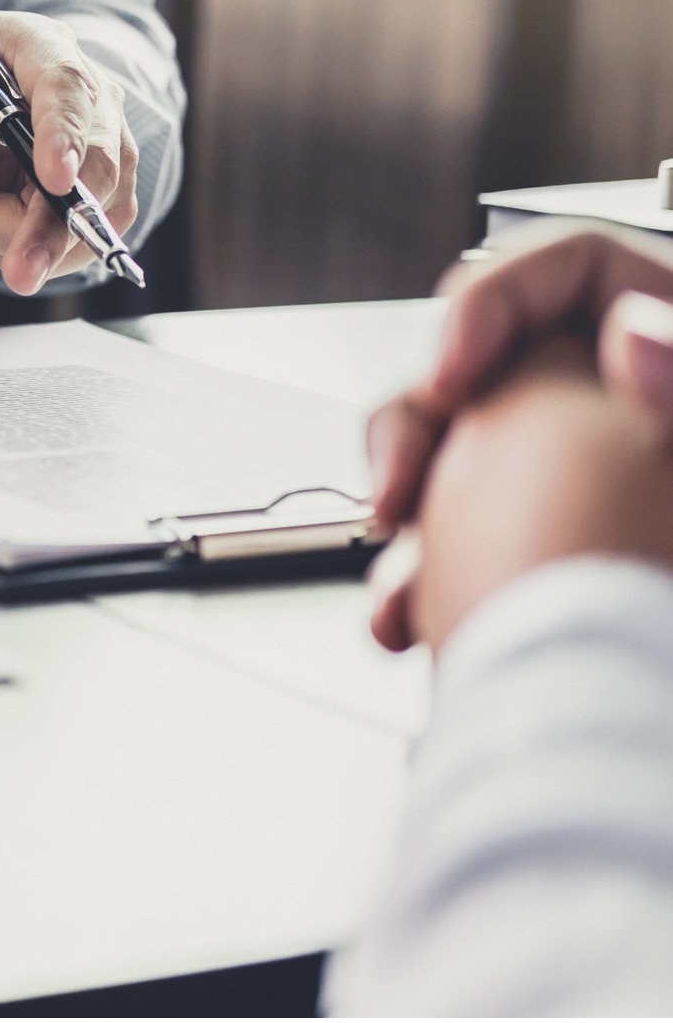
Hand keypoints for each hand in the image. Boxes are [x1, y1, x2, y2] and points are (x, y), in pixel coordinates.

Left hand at [0, 11, 138, 294]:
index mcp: (38, 46)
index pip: (67, 86)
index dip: (65, 135)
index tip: (56, 181)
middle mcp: (86, 93)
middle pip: (97, 165)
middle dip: (55, 226)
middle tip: (17, 271)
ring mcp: (101, 145)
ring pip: (90, 214)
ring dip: (18, 234)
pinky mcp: (99, 193)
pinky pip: (78, 241)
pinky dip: (25, 245)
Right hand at [367, 223, 672, 649]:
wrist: (634, 774)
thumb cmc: (650, 606)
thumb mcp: (625, 463)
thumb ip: (631, 365)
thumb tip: (640, 332)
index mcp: (669, 374)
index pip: (581, 269)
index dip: (496, 301)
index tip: (452, 375)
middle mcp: (625, 422)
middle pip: (494, 358)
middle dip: (423, 422)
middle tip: (401, 481)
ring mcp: (580, 493)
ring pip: (460, 445)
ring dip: (406, 500)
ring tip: (398, 562)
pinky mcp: (545, 560)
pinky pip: (462, 529)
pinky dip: (425, 564)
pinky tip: (411, 609)